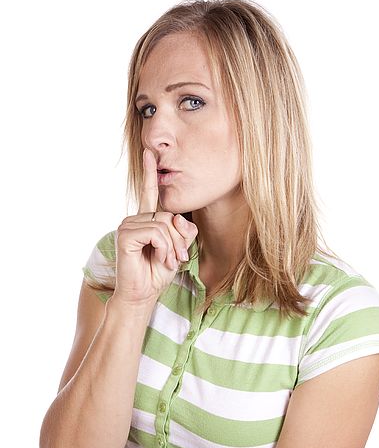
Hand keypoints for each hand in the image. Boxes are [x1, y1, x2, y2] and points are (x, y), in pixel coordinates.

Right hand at [112, 148, 197, 305]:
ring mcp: (128, 226)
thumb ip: (184, 232)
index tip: (149, 153)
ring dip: (173, 246)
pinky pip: (156, 232)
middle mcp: (135, 219)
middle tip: (178, 258)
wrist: (142, 294)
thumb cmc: (156, 273)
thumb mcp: (178, 250)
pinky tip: (160, 259)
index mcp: (146, 220)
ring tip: (168, 261)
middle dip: (179, 239)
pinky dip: (164, 247)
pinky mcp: (125, 235)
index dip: (150, 173)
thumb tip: (180, 219)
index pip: (150, 193)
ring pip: (164, 224)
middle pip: (169, 215)